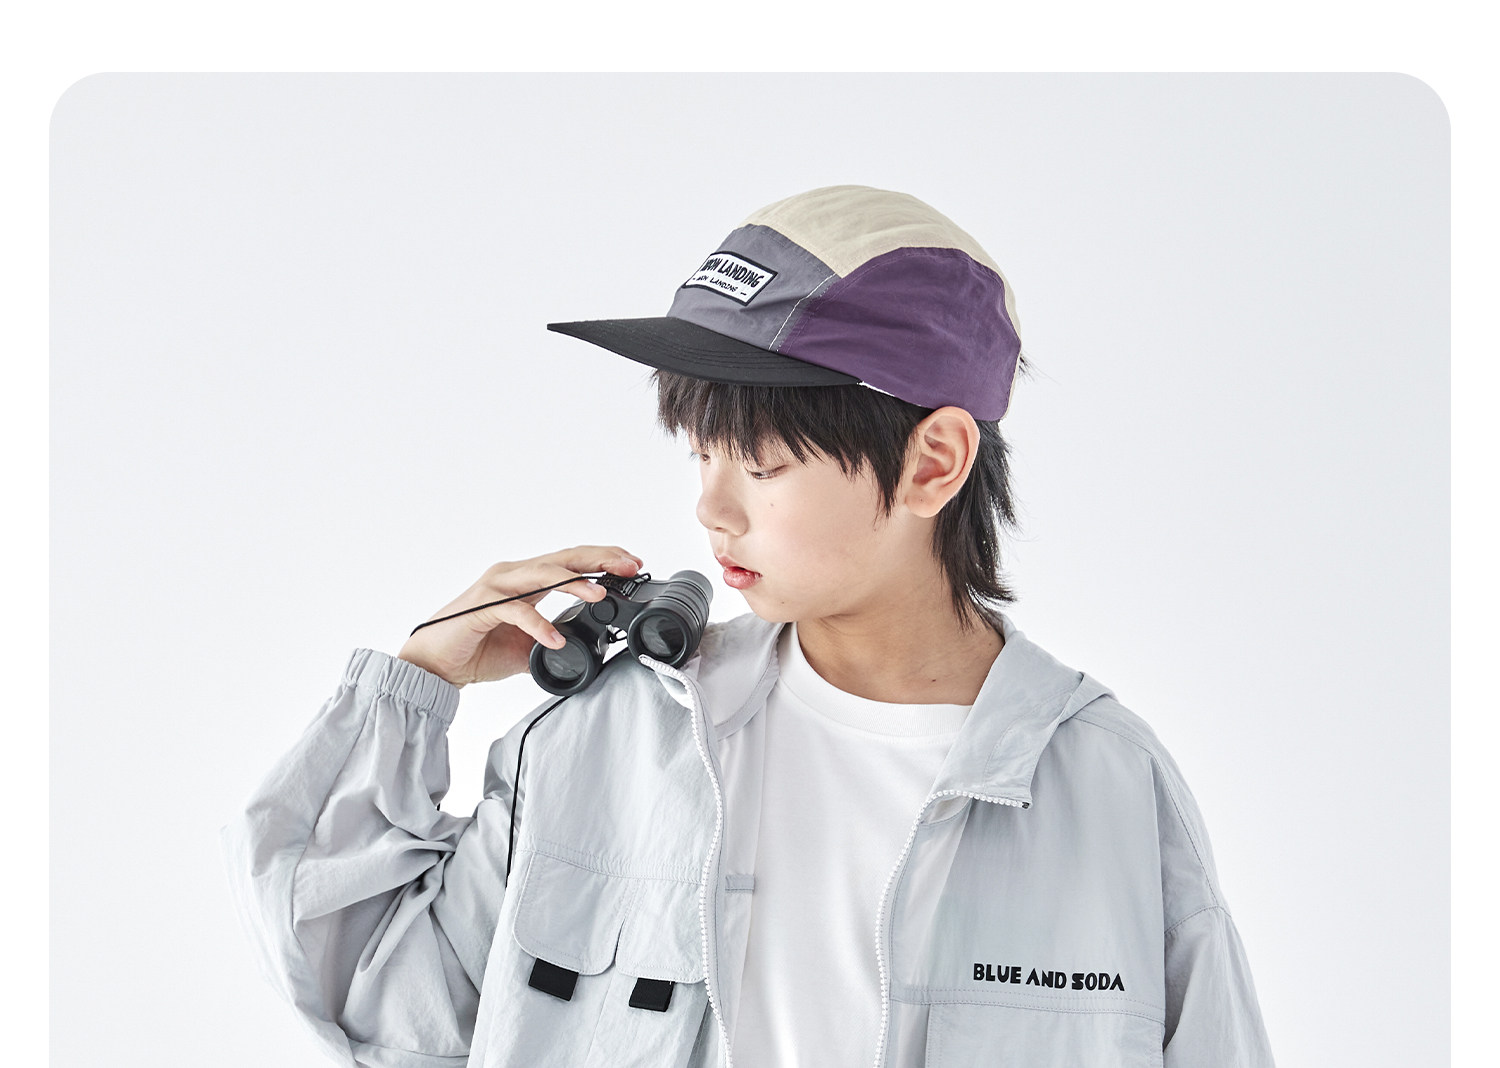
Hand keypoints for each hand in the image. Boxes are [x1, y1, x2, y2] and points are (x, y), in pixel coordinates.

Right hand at [396, 545, 644, 686]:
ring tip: (600, 595)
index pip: (570, 561)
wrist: (434, 665)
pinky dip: (538, 626)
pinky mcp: (482, 607)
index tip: (632, 564)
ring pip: (543, 575)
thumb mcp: (527, 648)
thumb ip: (553, 640)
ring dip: (575, 584)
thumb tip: (582, 649)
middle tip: (629, 565)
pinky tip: (555, 640)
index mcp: (526, 580)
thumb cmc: (476, 651)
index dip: (601, 559)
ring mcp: (496, 587)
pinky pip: (516, 611)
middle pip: (563, 559)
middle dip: (599, 559)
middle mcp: (512, 575)